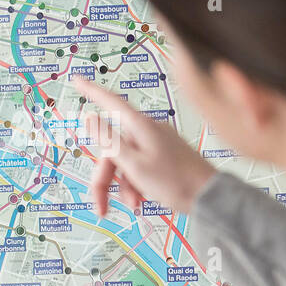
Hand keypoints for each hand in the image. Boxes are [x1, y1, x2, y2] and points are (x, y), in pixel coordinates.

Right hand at [72, 76, 215, 217]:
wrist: (208, 197)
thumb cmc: (174, 182)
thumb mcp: (134, 165)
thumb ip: (109, 141)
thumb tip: (90, 117)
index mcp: (140, 127)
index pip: (110, 102)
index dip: (91, 91)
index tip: (77, 79)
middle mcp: (148, 130)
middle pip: (113, 148)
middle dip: (106, 178)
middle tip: (101, 206)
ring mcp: (157, 142)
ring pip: (126, 160)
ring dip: (123, 185)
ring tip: (133, 204)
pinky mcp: (165, 155)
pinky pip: (140, 165)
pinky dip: (136, 183)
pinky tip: (142, 199)